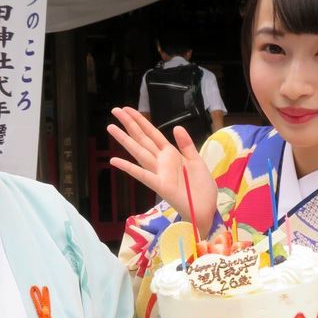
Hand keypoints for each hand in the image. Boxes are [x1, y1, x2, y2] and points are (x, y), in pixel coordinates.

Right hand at [107, 107, 217, 234]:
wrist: (206, 208)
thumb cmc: (201, 188)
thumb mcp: (196, 161)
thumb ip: (186, 145)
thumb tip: (176, 127)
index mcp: (171, 155)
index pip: (153, 134)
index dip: (141, 121)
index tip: (128, 109)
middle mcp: (161, 162)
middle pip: (142, 139)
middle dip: (129, 124)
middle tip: (115, 110)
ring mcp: (159, 173)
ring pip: (139, 152)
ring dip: (125, 140)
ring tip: (110, 127)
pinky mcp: (160, 186)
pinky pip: (142, 175)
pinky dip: (129, 168)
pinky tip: (115, 161)